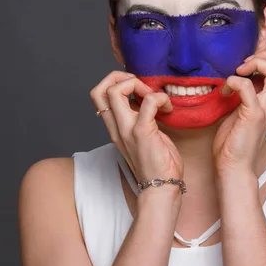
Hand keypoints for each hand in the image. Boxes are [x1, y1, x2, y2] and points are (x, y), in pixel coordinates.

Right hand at [90, 70, 183, 186]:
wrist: (161, 188)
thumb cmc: (157, 164)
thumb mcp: (142, 136)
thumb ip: (139, 118)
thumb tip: (146, 99)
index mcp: (115, 127)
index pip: (98, 95)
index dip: (114, 82)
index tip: (136, 88)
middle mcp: (116, 127)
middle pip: (100, 89)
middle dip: (121, 77)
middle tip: (143, 87)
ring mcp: (127, 129)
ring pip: (116, 91)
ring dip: (139, 85)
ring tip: (154, 97)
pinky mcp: (143, 132)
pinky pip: (148, 102)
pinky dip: (160, 98)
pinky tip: (168, 108)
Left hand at [212, 50, 265, 175]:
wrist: (233, 167)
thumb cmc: (233, 143)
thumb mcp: (241, 112)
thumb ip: (245, 96)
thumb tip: (236, 78)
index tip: (244, 68)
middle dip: (264, 56)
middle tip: (243, 67)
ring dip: (254, 64)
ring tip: (238, 74)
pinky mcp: (253, 115)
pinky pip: (248, 86)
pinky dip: (234, 81)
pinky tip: (225, 92)